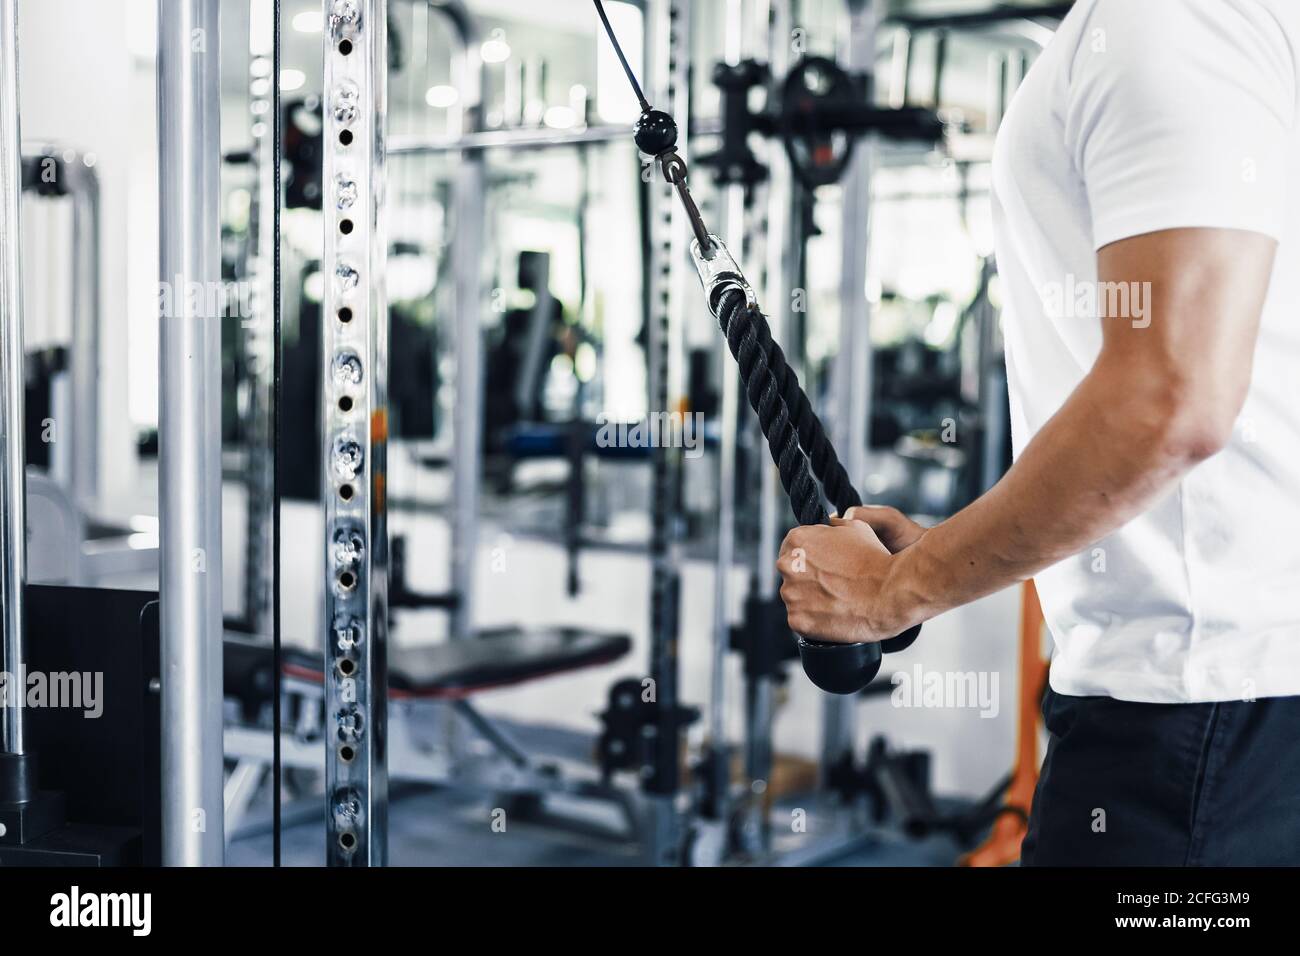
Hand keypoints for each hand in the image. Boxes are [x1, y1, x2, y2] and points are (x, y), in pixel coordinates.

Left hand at [777, 509, 924, 643]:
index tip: (824, 568)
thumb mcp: (855, 527)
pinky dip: (814, 621)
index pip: (792, 549)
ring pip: (795, 598)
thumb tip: (826, 527)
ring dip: (810, 600)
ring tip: (837, 602)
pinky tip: (834, 616)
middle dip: (807, 579)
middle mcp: (787, 566)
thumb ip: (832, 526)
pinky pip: (800, 621)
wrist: (889, 592)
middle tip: (832, 586)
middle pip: (791, 574)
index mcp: (796, 540)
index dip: (810, 559)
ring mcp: (790, 595)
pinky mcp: (797, 620)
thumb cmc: (875, 558)